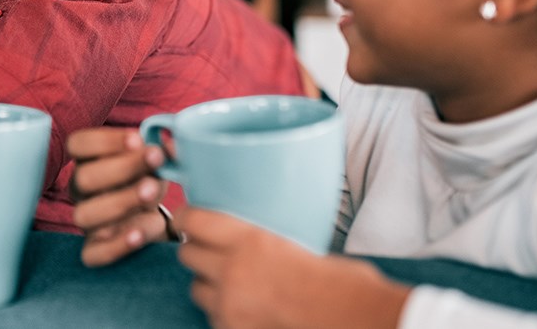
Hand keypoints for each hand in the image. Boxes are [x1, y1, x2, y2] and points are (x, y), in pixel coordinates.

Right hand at [66, 127, 171, 265]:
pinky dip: (117, 244)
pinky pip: (92, 253)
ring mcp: (86, 222)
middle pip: (82, 178)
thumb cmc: (148, 183)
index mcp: (90, 161)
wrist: (153, 223)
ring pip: (84, 214)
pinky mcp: (94, 251)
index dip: (104, 140)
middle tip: (155, 161)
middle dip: (121, 168)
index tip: (137, 140)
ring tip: (151, 193)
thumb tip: (172, 144)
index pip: (78, 143)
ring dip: (120, 202)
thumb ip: (162, 152)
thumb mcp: (156, 164)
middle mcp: (81, 191)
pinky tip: (139, 233)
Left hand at [176, 208, 409, 328]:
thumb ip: (267, 242)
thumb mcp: (300, 245)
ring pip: (196, 289)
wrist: (349, 319)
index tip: (189, 218)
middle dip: (196, 251)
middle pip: (187, 254)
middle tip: (209, 251)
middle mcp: (231, 270)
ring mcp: (229, 305)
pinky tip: (243, 310)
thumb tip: (260, 238)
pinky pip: (213, 317)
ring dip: (207, 285)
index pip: (194, 220)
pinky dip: (222, 313)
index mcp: (249, 240)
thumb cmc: (340, 282)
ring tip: (228, 285)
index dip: (187, 218)